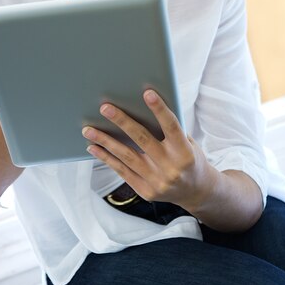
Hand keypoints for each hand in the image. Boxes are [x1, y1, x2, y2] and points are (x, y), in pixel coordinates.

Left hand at [82, 89, 216, 210]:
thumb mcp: (188, 143)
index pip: (171, 126)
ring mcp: (157, 181)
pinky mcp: (146, 191)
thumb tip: (140, 108)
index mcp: (185, 152)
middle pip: (142, 140)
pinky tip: (94, 147)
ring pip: (126, 156)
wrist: (195, 192)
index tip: (147, 93)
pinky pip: (122, 171)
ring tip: (88, 129)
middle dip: (122, 122)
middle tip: (105, 107)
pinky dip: (106, 158)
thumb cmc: (189, 159)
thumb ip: (169, 130)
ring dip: (105, 141)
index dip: (160, 109)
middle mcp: (171, 168)